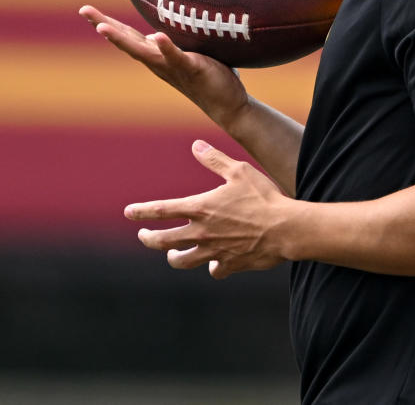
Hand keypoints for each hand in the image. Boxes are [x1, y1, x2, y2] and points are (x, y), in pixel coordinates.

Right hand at [78, 5, 248, 126]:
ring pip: (143, 51)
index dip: (106, 24)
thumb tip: (156, 33)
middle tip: (84, 11)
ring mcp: (173, 67)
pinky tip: (157, 36)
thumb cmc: (208, 76)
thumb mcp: (184, 55)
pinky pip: (177, 57)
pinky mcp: (192, 69)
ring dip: (122, 39)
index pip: (127, 37)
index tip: (86, 11)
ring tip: (104, 27)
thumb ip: (170, 44)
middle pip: (126, 42)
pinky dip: (166, 47)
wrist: (227, 105)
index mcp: (156, 56)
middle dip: (104, 26)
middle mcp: (158, 63)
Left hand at [125, 140, 292, 278]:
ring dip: (173, 257)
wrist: (286, 229)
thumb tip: (196, 145)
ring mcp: (214, 251)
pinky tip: (214, 263)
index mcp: (200, 208)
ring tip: (171, 254)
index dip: (141, 211)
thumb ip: (215, 160)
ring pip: (183, 261)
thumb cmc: (264, 197)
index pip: (161, 210)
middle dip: (149, 239)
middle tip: (143, 236)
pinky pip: (214, 270)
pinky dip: (212, 266)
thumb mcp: (239, 171)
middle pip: (163, 241)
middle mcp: (202, 232)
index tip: (128, 212)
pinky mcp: (230, 264)